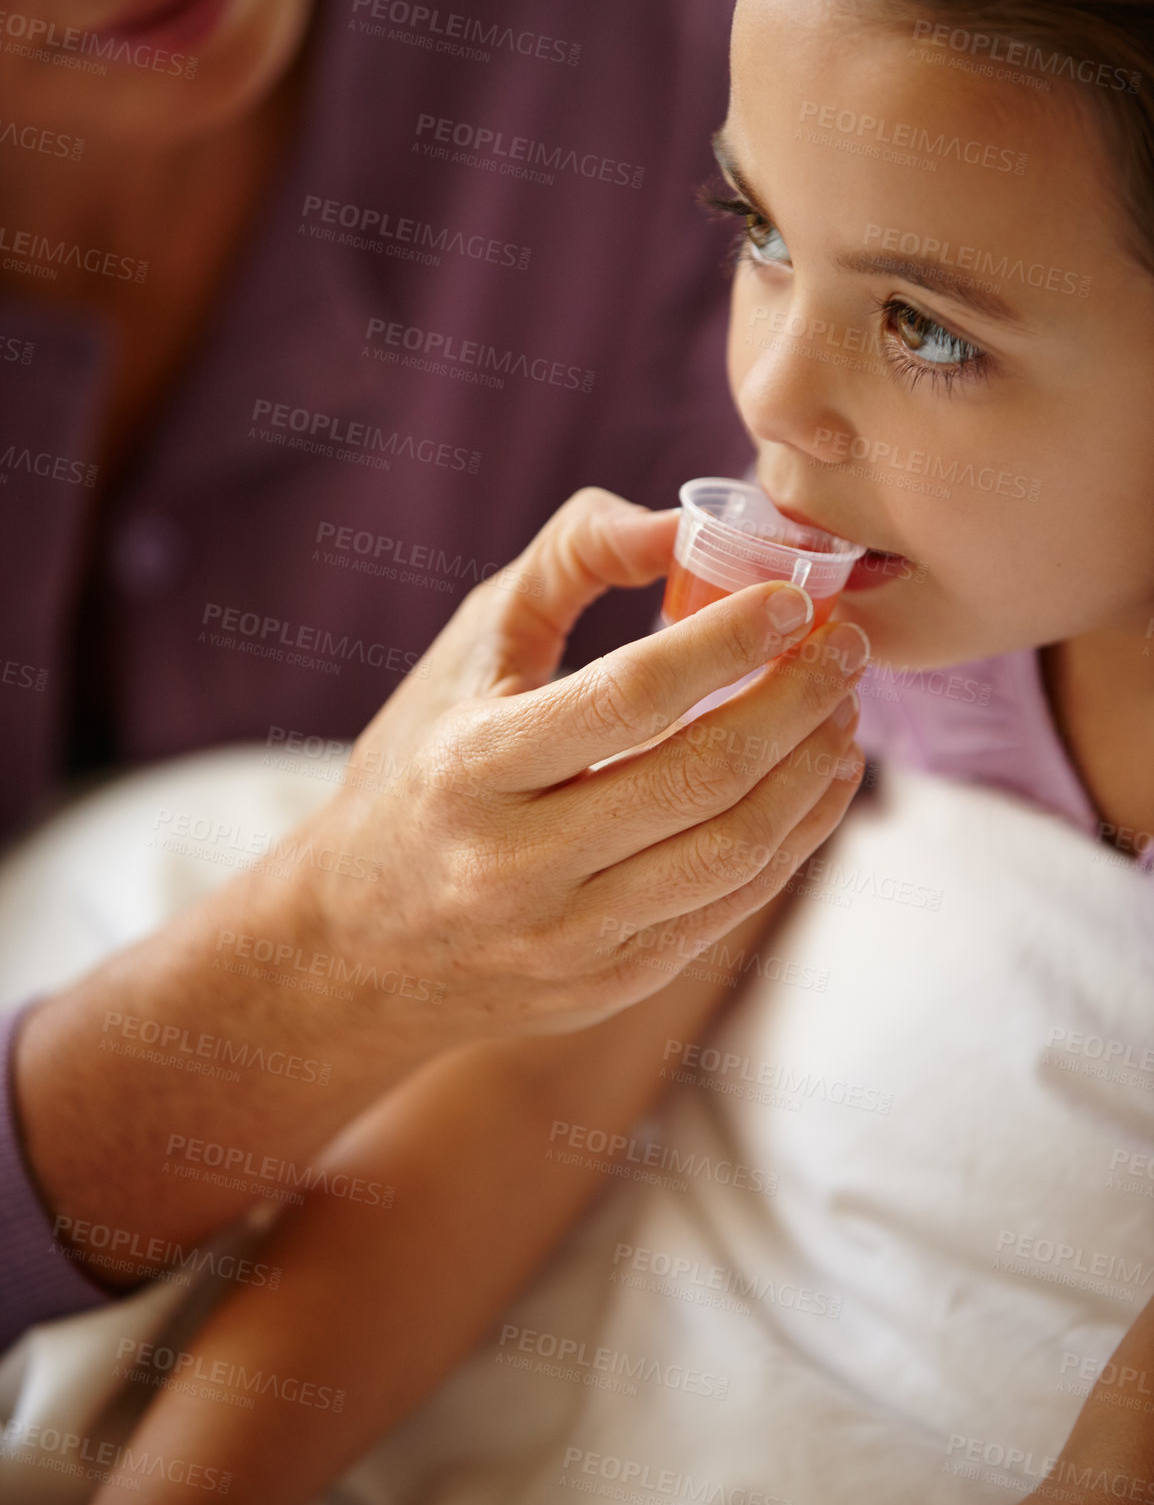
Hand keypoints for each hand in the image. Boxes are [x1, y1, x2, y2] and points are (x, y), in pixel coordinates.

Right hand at [297, 487, 867, 1044]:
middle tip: (847, 648)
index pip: (627, 698)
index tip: (793, 601)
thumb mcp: (467, 649)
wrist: (358, 947)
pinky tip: (819, 779)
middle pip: (700, 777)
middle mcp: (516, 864)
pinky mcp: (611, 981)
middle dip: (796, 702)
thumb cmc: (419, 768)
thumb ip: (568, 561)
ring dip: (810, 771)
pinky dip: (794, 836)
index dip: (726, 643)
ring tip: (843, 709)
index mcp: (472, 767)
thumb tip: (682, 523)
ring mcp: (569, 937)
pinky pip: (730, 906)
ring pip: (732, 851)